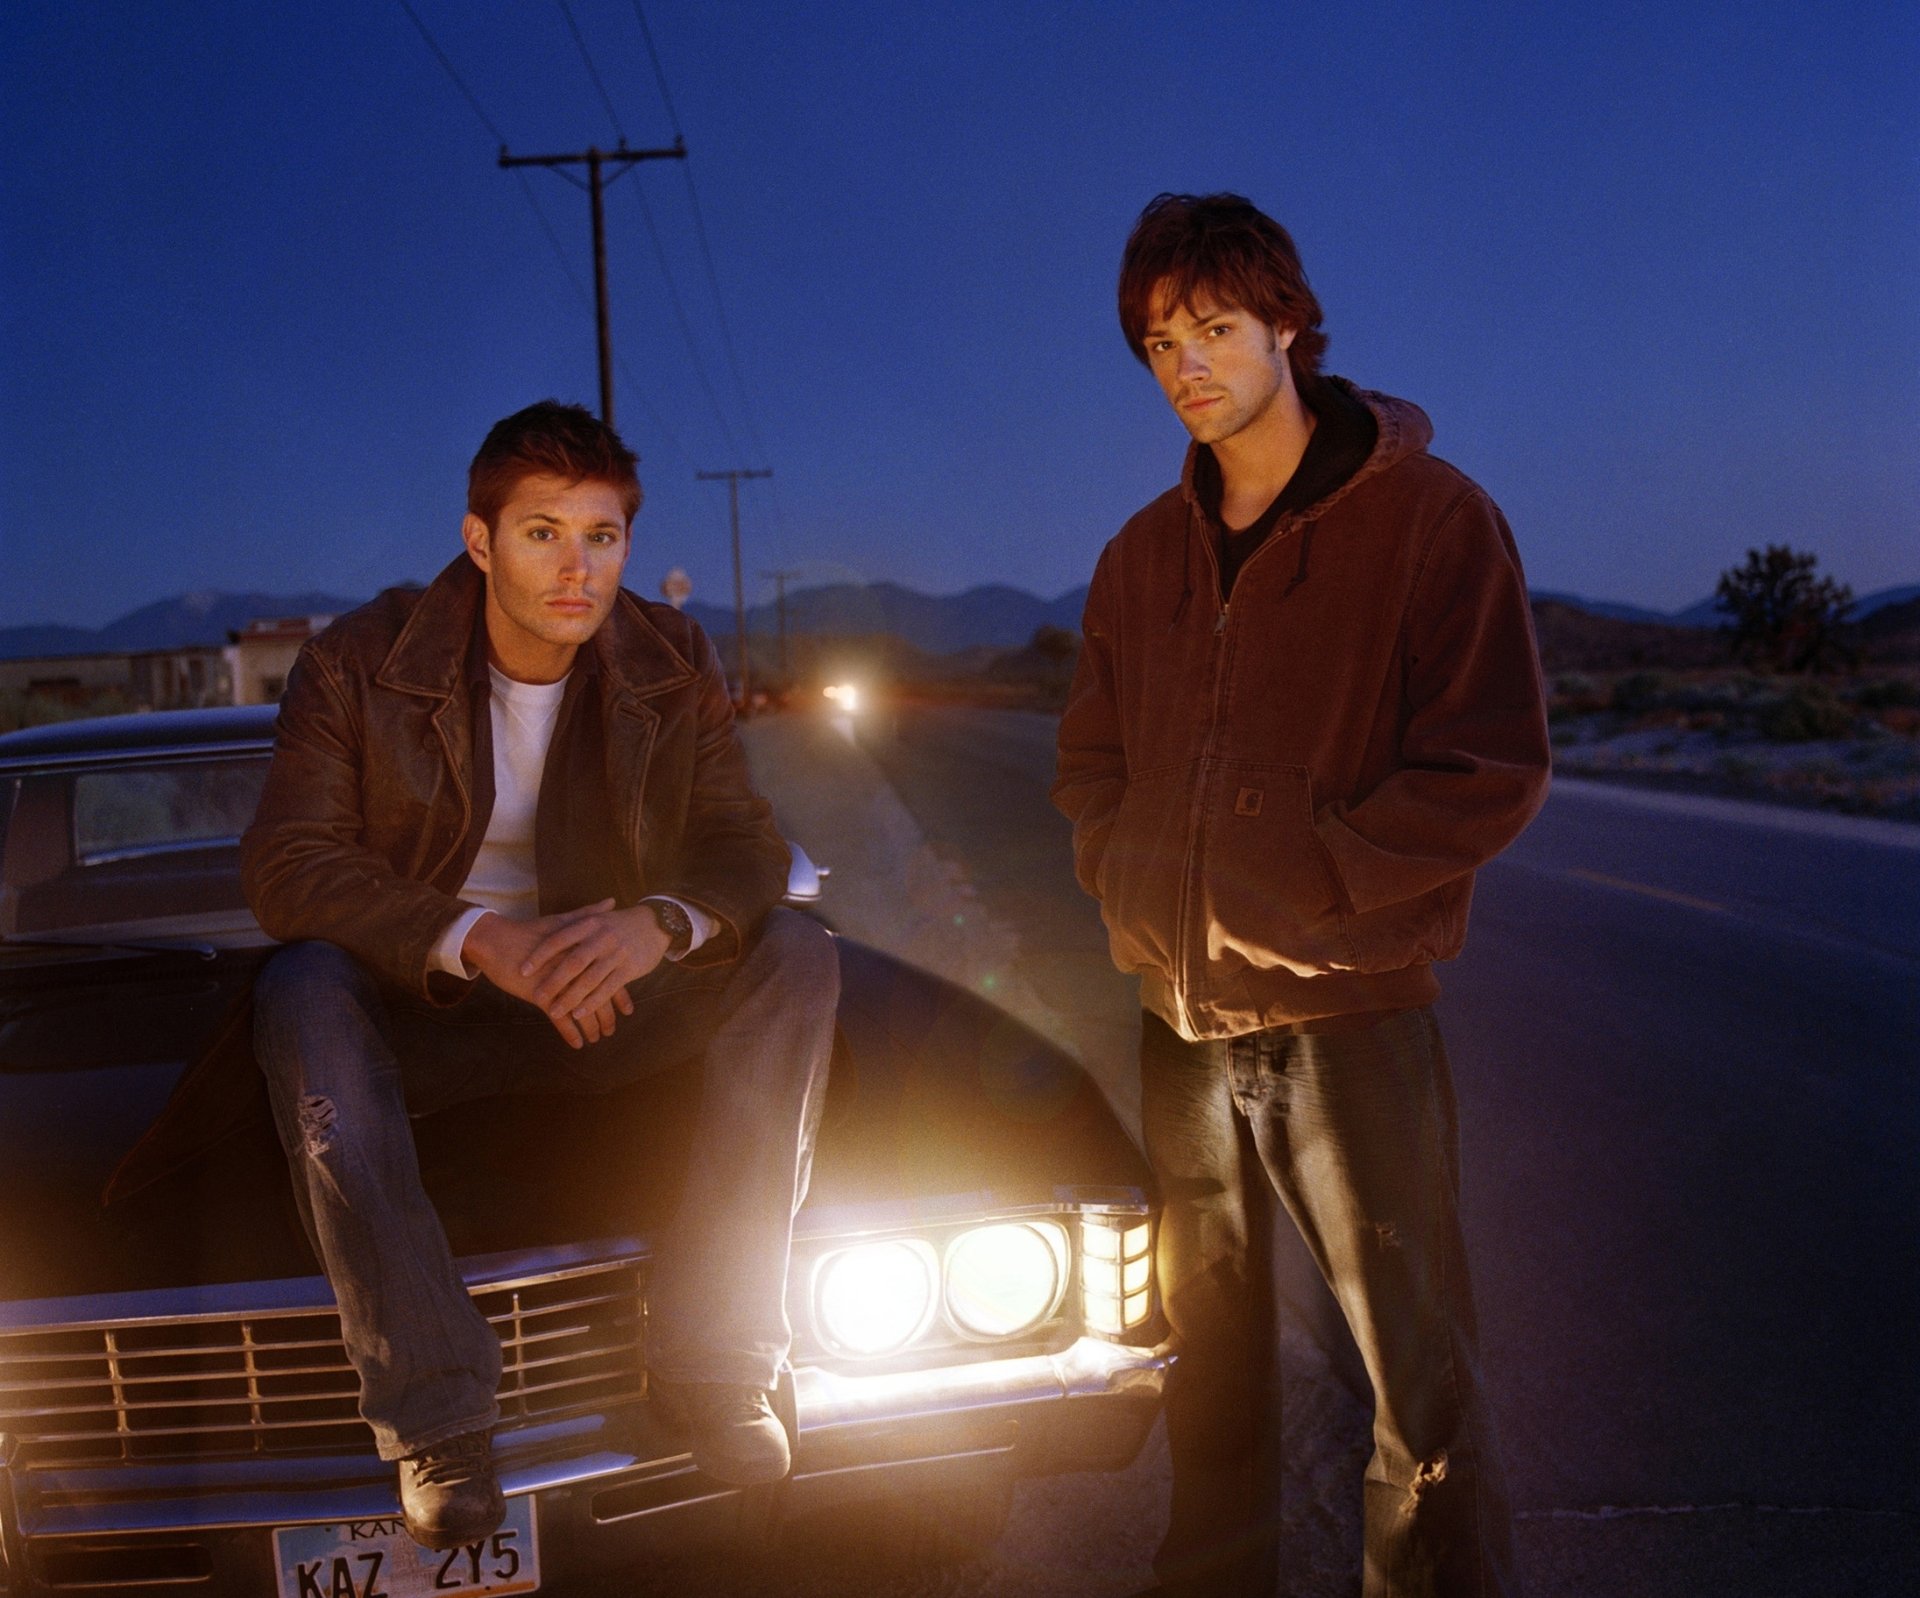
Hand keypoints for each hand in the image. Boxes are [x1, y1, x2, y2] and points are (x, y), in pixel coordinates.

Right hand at [461, 902, 631, 1047]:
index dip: (620, 995)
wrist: (497, 940)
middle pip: (600, 996)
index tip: (628, 1010)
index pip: (609, 977)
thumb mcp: (563, 923)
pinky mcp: (542, 995)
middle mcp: (576, 970)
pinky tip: (578, 1044)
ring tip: (597, 1038)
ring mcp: (560, 984)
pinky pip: (561, 1019)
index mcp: (583, 953)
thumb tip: (611, 901)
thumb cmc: (529, 931)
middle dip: (608, 1016)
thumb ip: (589, 915)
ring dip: (592, 1027)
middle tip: (612, 1030)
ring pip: (583, 1010)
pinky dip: (571, 1033)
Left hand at [522, 902, 672, 1044]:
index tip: (523, 970)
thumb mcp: (597, 918)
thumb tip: (543, 928)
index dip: (540, 955)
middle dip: (554, 981)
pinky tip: (580, 1014)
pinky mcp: (629, 969)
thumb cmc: (620, 923)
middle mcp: (601, 938)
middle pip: (573, 962)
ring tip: (554, 1011)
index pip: (559, 940)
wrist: (656, 923)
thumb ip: (574, 922)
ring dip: (571, 997)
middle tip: (537, 995)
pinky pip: (607, 988)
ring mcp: (616, 954)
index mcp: (589, 924)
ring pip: (589, 979)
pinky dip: (592, 1002)